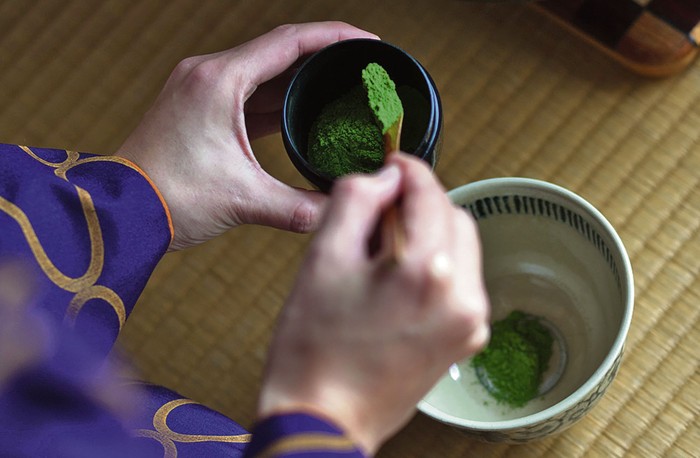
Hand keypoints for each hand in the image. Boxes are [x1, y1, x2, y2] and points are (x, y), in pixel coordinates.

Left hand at [116, 22, 378, 250]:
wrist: (117, 211)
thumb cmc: (167, 197)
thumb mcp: (242, 200)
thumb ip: (299, 207)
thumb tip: (339, 213)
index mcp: (219, 81)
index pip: (290, 42)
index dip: (335, 38)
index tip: (369, 44)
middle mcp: (209, 75)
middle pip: (280, 52)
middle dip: (325, 58)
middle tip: (363, 69)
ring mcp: (202, 91)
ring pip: (265, 74)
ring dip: (302, 80)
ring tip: (342, 89)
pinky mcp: (200, 110)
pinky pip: (250, 95)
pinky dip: (280, 100)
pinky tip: (305, 113)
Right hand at [257, 154, 490, 454]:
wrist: (324, 419)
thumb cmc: (314, 348)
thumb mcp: (323, 258)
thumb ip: (356, 200)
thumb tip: (386, 177)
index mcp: (430, 271)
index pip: (430, 193)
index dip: (408, 170)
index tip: (391, 163)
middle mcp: (464, 296)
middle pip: (454, 217)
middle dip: (421, 203)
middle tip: (379, 209)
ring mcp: (470, 323)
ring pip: (461, 248)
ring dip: (429, 234)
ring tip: (383, 250)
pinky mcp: (465, 340)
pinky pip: (460, 281)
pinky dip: (436, 266)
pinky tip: (397, 280)